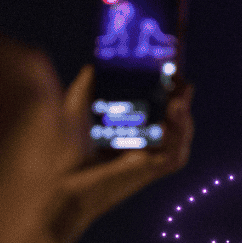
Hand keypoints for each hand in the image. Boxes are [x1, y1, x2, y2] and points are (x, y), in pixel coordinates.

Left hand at [51, 65, 193, 242]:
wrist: (56, 180)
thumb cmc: (63, 150)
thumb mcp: (77, 106)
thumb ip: (89, 84)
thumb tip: (97, 62)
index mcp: (127, 133)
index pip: (157, 110)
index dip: (168, 92)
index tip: (170, 73)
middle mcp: (142, 148)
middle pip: (174, 122)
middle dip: (182, 100)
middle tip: (181, 80)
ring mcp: (147, 162)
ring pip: (179, 139)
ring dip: (185, 117)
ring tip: (181, 97)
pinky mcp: (149, 172)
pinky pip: (175, 155)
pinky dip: (181, 135)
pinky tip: (176, 112)